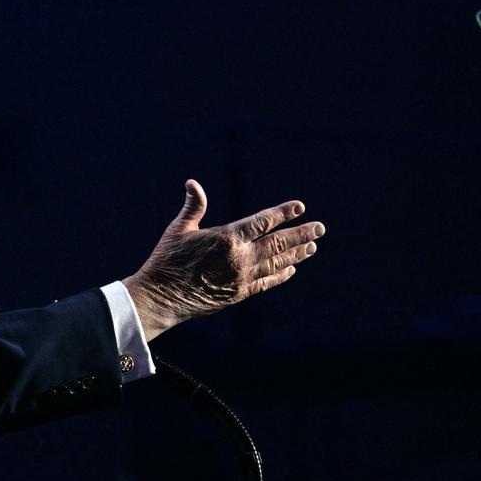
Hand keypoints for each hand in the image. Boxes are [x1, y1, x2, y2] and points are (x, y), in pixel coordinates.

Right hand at [122, 179, 324, 340]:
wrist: (160, 297)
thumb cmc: (166, 259)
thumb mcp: (178, 229)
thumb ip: (193, 206)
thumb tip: (192, 183)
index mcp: (227, 237)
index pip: (263, 221)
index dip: (283, 213)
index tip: (300, 207)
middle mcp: (240, 258)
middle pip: (278, 243)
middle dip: (301, 234)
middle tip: (320, 228)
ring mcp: (242, 278)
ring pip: (277, 264)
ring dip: (296, 254)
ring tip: (312, 246)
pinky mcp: (239, 294)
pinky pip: (266, 283)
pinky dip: (281, 276)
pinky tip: (291, 270)